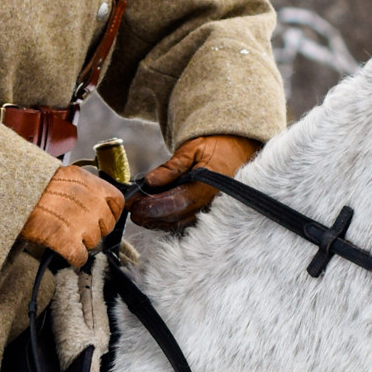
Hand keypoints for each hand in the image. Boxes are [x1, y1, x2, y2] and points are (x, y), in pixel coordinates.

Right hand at [18, 164, 129, 269]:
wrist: (6, 193)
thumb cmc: (29, 188)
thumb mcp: (60, 177)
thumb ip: (81, 188)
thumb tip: (95, 203)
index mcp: (84, 180)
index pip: (116, 200)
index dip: (111, 213)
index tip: (103, 218)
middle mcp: (84, 199)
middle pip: (106, 224)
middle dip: (95, 230)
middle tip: (79, 229)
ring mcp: (76, 219)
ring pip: (94, 241)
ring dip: (83, 243)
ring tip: (66, 237)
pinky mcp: (63, 238)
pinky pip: (80, 256)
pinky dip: (75, 258)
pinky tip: (67, 252)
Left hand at [132, 133, 258, 227]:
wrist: (240, 150)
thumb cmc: (218, 146)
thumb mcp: (193, 148)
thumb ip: (172, 167)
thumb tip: (150, 181)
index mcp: (206, 187)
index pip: (174, 203)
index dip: (151, 206)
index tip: (133, 204)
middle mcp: (210, 204)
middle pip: (173, 218)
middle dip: (149, 216)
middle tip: (131, 209)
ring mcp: (210, 212)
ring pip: (178, 225)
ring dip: (156, 221)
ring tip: (139, 212)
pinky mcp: (208, 215)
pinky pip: (185, 224)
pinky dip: (167, 221)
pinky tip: (154, 214)